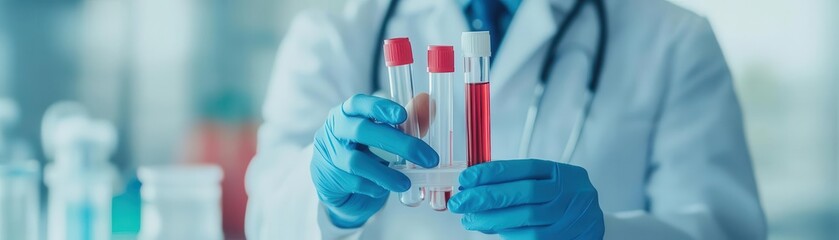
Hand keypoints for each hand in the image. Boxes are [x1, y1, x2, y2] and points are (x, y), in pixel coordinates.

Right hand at [311, 94, 438, 227]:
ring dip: (385, 173)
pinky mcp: (331, 179)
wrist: (336, 181)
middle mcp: (336, 130)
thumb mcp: (383, 132)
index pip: (358, 103)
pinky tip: (387, 188)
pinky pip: (355, 183)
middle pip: (362, 131)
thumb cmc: (361, 149)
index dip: (380, 107)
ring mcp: (331, 155)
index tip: (402, 115)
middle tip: (426, 157)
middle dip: (397, 143)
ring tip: (406, 182)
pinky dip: (375, 186)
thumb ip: (406, 119)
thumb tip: (427, 103)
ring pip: (356, 162)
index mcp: (348, 112)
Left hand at [449, 160, 603, 238]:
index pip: (524, 168)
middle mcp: (568, 192)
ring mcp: (569, 216)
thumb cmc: (562, 200)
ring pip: (526, 218)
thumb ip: (517, 182)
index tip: (467, 178)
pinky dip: (509, 233)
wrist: (593, 225)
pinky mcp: (564, 237)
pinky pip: (532, 237)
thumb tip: (475, 186)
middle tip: (461, 202)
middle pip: (524, 192)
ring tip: (470, 219)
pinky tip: (492, 229)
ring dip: (492, 219)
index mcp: (562, 173)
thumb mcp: (547, 183)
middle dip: (487, 196)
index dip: (492, 172)